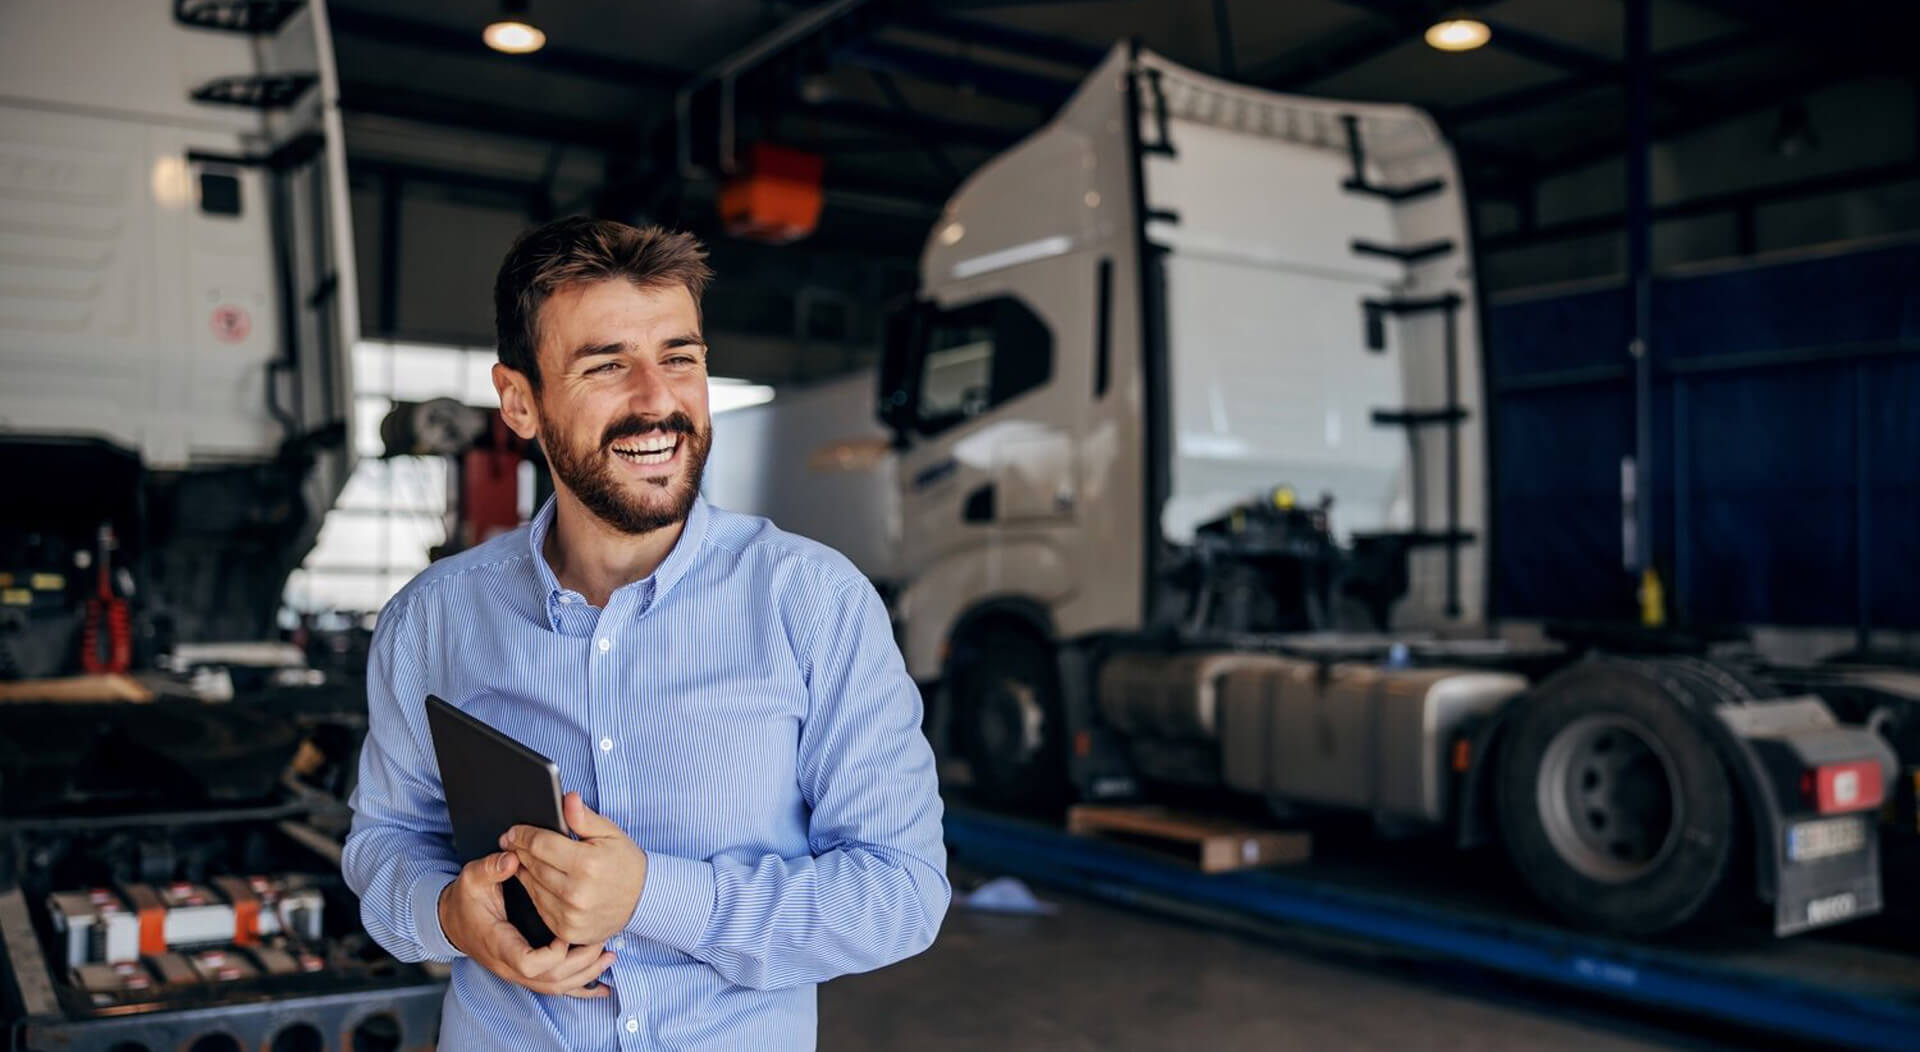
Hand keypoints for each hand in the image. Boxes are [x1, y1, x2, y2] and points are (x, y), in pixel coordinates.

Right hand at [438, 851, 614, 997]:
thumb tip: (512, 859)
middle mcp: (510, 965)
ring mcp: (518, 973)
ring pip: (556, 988)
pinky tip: (602, 988)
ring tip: (609, 955)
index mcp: (499, 944)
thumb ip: (491, 868)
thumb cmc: (466, 899)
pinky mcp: (526, 973)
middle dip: (580, 964)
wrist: (453, 920)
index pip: (529, 965)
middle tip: (602, 942)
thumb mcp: (473, 878)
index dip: (552, 954)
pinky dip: (580, 989)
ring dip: (585, 974)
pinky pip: (555, 989)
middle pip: (550, 981)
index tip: (565, 934)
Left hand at [502, 792, 647, 946]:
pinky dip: (535, 891)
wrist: (642, 900)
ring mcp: (571, 915)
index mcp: (588, 864)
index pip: (540, 844)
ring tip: (525, 858)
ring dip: (524, 870)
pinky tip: (538, 880)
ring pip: (531, 886)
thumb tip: (568, 799)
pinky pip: (539, 906)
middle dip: (520, 850)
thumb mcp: (610, 833)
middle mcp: (577, 892)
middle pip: (532, 865)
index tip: (514, 831)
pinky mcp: (567, 930)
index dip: (523, 835)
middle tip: (512, 841)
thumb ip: (584, 818)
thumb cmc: (624, 863)